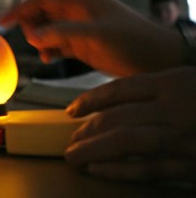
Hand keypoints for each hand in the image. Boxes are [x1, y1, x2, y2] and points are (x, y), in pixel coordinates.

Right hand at [0, 0, 183, 76]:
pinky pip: (59, 42)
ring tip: (40, 51)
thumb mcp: (96, 36)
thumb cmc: (136, 43)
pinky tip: (49, 57)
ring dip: (40, 39)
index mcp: (82, 0)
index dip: (20, 8)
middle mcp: (79, 11)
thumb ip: (62, 33)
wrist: (162, 61)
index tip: (3, 21)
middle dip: (30, 25)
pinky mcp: (85, 44)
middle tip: (24, 39)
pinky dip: (50, 49)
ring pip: (49, 28)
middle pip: (43, 12)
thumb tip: (32, 35)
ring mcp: (82, 27)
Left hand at [65, 67, 195, 183]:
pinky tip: (98, 169)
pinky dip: (118, 170)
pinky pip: (147, 169)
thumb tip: (123, 101)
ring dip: (92, 149)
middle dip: (86, 130)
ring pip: (123, 141)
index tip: (71, 110)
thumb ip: (161, 90)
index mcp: (172, 83)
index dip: (89, 100)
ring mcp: (181, 138)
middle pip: (115, 117)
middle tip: (71, 140)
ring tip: (74, 156)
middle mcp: (173, 109)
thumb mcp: (191, 84)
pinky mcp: (192, 166)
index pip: (118, 89)